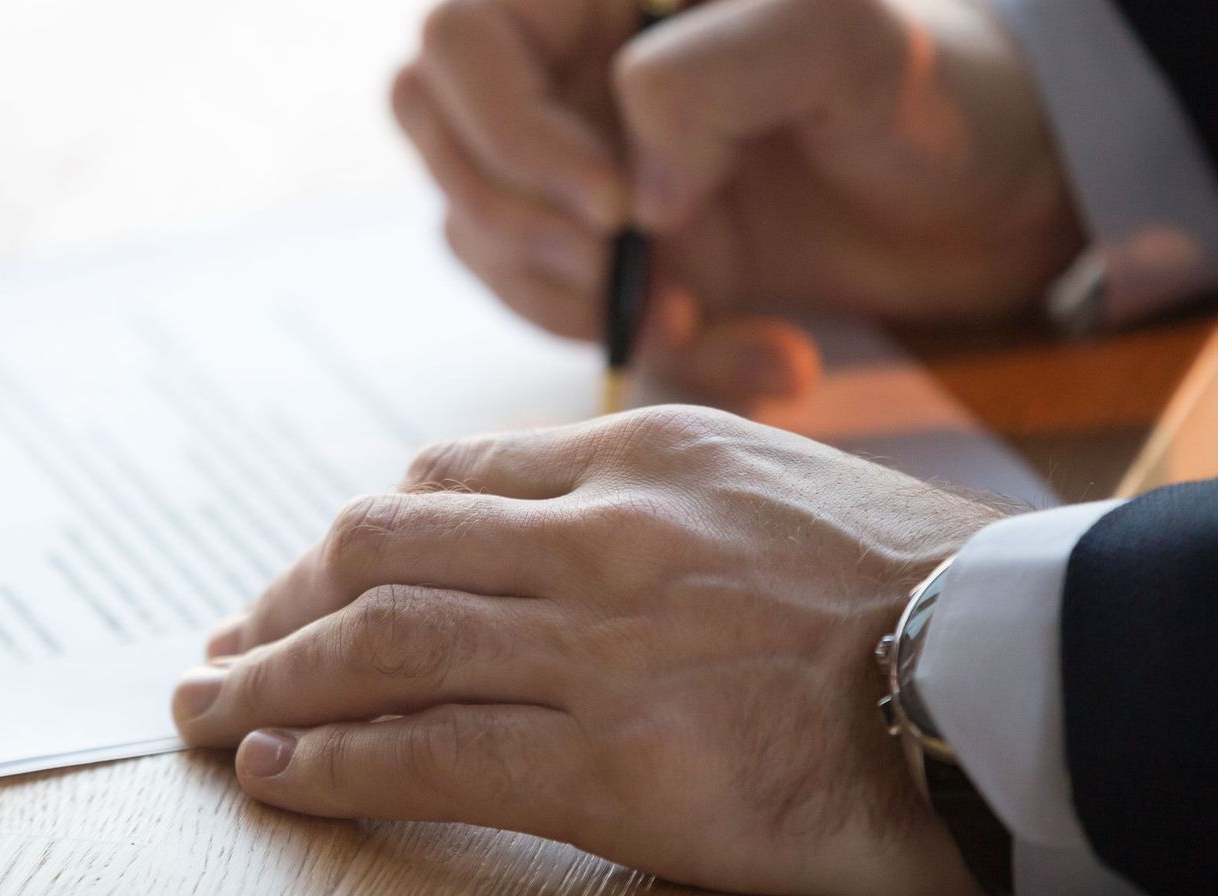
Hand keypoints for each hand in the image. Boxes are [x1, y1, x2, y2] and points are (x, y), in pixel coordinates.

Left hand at [173, 406, 997, 894]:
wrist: (1011, 672)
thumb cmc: (910, 583)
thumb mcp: (772, 480)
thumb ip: (654, 486)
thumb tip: (556, 516)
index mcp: (635, 451)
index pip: (443, 474)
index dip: (354, 529)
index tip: (312, 572)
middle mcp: (596, 532)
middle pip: (380, 547)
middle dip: (282, 598)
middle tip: (224, 644)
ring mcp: (595, 645)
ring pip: (380, 642)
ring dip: (271, 677)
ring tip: (206, 711)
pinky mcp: (611, 762)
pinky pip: (431, 750)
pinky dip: (336, 755)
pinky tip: (280, 766)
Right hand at [392, 0, 1083, 399]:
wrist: (1024, 182)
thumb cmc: (952, 77)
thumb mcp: (859, 39)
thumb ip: (720, 71)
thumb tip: (630, 182)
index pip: (461, 37)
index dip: (507, 131)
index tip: (615, 205)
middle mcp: (576, 60)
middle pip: (438, 137)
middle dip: (518, 225)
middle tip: (632, 272)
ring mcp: (592, 156)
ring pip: (484, 236)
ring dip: (574, 302)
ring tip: (708, 318)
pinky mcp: (628, 248)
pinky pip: (568, 312)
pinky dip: (645, 355)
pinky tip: (762, 352)